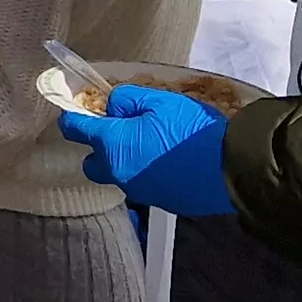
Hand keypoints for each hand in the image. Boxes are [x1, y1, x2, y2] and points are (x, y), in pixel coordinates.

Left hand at [58, 84, 233, 216]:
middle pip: (92, 163)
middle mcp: (119, 172)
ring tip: (150, 145)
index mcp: (113, 144)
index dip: (72, 118)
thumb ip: (128, 99)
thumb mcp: (160, 101)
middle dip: (99, 149)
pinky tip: (168, 161)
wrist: (230, 168)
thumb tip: (113, 106)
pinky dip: (147, 173)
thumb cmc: (192, 131)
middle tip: (120, 132)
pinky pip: (142, 185)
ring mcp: (139, 191)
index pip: (76, 130)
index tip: (73, 113)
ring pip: (119, 175)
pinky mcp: (160, 201)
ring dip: (125, 161)